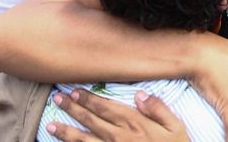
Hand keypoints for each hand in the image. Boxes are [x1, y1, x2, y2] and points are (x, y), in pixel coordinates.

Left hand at [46, 90, 188, 141]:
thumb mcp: (176, 127)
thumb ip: (158, 109)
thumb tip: (139, 94)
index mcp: (134, 124)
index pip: (106, 107)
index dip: (88, 99)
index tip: (74, 91)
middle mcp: (119, 137)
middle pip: (90, 120)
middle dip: (72, 108)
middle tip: (57, 99)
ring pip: (83, 141)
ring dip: (65, 131)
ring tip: (50, 124)